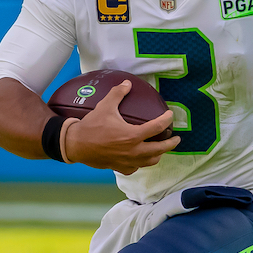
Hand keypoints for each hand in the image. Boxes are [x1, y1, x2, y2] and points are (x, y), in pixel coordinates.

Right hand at [64, 80, 180, 174]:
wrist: (77, 145)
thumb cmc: (92, 126)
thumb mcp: (105, 106)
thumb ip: (118, 94)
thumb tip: (127, 84)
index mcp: (132, 135)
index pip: (157, 128)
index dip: (166, 120)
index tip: (170, 116)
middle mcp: (133, 151)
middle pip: (160, 149)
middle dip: (171, 144)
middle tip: (176, 139)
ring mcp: (127, 161)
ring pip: (150, 161)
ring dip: (158, 155)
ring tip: (161, 149)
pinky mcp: (120, 167)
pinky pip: (136, 168)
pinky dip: (141, 163)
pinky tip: (140, 158)